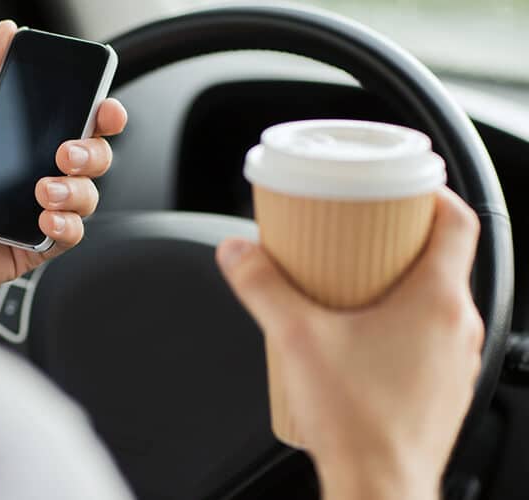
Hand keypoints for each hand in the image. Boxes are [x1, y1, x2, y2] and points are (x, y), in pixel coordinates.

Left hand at [0, 20, 126, 305]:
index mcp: (14, 138)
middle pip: (92, 157)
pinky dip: (67, 225)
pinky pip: (70, 235)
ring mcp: (32, 211)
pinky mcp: (32, 246)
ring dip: (77, 190)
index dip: (98, 114)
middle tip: (65, 152)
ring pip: (87, 196)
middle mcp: (29, 173)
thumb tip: (7, 31)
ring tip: (44, 190)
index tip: (105, 109)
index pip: (72, 121)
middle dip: (92, 152)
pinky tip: (43, 219)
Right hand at [216, 187, 482, 499]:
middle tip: (362, 231)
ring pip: (437, 299)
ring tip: (355, 280)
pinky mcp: (442, 386)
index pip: (458, 223)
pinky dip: (404, 319)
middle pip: (443, 258)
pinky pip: (431, 334)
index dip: (433, 195)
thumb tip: (238, 252)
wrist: (379, 488)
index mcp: (437, 302)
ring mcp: (455, 360)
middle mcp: (458, 327)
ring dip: (402, 281)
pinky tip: (361, 333)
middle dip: (402, 237)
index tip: (405, 186)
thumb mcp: (296, 338)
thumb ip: (262, 287)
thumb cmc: (357, 423)